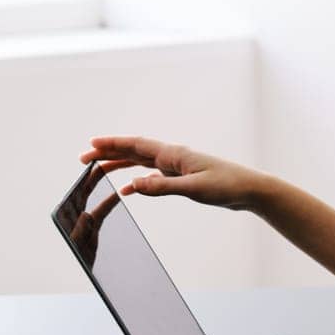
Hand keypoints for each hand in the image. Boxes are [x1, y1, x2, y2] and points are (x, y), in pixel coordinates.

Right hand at [78, 136, 262, 210]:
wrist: (249, 189)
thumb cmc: (226, 186)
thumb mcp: (193, 189)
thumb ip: (163, 187)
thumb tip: (133, 185)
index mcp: (174, 154)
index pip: (137, 145)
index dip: (113, 143)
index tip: (91, 144)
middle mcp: (172, 156)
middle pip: (134, 150)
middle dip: (108, 152)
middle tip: (84, 158)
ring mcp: (177, 166)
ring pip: (141, 161)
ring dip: (119, 164)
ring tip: (97, 169)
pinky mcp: (183, 177)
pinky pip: (153, 175)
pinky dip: (137, 181)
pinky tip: (128, 190)